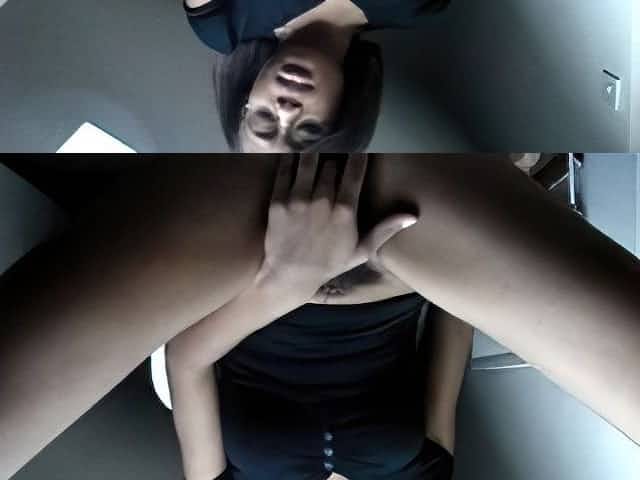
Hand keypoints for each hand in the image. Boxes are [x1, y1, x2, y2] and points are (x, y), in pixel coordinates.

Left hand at [255, 154, 417, 300]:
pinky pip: (284, 170)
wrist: (290, 276)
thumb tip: (412, 216)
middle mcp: (322, 201)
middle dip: (333, 156)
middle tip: (333, 151)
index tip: (358, 148)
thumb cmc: (328, 264)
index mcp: (345, 211)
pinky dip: (289, 158)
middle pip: (331, 164)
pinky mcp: (278, 201)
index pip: (355, 171)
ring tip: (313, 144)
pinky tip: (292, 150)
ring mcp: (298, 200)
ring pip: (308, 161)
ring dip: (312, 151)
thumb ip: (385, 230)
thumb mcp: (361, 251)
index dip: (357, 156)